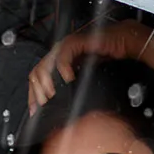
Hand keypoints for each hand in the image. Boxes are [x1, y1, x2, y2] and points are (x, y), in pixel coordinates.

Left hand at [28, 19, 151, 115]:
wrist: (121, 43)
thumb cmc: (106, 62)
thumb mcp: (84, 82)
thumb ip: (71, 92)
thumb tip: (61, 112)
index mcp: (57, 63)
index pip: (36, 79)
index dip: (32, 96)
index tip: (35, 111)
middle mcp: (58, 54)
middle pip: (36, 73)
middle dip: (37, 92)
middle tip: (45, 105)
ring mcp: (64, 47)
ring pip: (45, 65)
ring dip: (47, 82)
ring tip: (53, 94)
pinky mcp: (75, 42)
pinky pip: (63, 56)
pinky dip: (63, 68)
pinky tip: (69, 79)